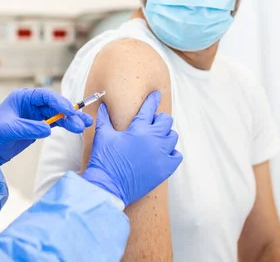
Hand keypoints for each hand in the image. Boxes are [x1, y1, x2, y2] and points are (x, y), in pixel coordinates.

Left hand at [0, 88, 92, 176]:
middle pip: (54, 105)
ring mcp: (35, 115)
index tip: (69, 110)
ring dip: (70, 120)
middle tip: (81, 122)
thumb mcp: (8, 130)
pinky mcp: (38, 127)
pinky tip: (76, 127)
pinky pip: (55, 123)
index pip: (45, 96)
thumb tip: (48, 129)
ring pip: (57, 115)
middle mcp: (30, 104)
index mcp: (22, 97)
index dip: (59, 102)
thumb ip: (28, 128)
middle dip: (68, 113)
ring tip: (83, 126)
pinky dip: (65, 125)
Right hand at [82, 91, 181, 206]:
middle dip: (159, 119)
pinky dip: (171, 153)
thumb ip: (105, 118)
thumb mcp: (103, 136)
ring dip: (165, 135)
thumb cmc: (104, 160)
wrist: (108, 186)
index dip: (153, 99)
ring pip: (172, 137)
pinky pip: (176, 155)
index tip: (156, 94)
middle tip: (151, 123)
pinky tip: (161, 154)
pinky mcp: (165, 169)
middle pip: (166, 120)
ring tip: (155, 139)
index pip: (149, 108)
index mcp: (138, 129)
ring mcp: (161, 155)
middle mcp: (153, 140)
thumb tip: (103, 106)